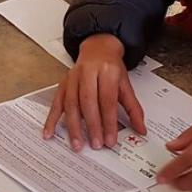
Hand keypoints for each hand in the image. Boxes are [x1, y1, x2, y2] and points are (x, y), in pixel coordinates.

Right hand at [42, 34, 146, 150]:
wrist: (98, 47)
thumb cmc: (111, 67)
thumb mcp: (126, 85)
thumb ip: (133, 108)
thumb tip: (141, 130)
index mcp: (107, 71)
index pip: (107, 100)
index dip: (109, 122)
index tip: (110, 139)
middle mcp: (88, 72)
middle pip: (88, 102)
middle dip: (92, 125)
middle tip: (96, 144)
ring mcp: (73, 77)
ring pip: (71, 103)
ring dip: (73, 126)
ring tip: (77, 144)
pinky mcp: (63, 83)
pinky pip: (56, 102)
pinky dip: (52, 119)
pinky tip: (50, 132)